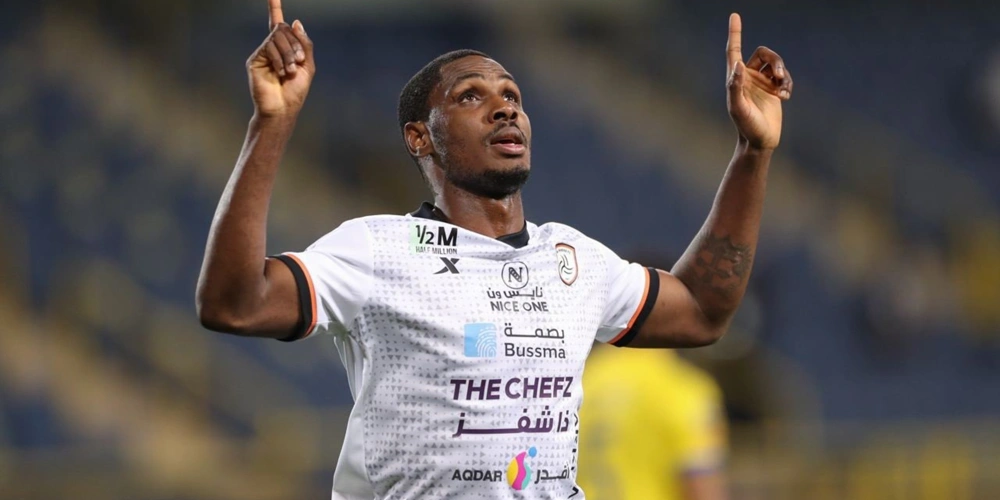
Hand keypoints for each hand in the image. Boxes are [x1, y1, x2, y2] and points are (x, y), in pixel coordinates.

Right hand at [247, 0, 314, 117]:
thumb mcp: (308, 66)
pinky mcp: (255, 59)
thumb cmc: (295, 91)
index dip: (274, 8)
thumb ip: (304, 44)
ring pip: (277, 37)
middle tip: (299, 62)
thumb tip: (295, 22)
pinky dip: (279, 58)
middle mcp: (271, 48)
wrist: (283, 108)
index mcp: (285, 48)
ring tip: (290, 71)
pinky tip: (281, 72)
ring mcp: (262, 53)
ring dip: (289, 53)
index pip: (278, 24)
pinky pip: (268, 46)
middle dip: (295, 44)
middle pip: (284, 29)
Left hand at [726, 13, 792, 149]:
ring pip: (776, 64)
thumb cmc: (746, 126)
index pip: (734, 50)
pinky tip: (785, 97)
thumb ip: (735, 86)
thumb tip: (737, 64)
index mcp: (736, 78)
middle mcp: (748, 77)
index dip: (735, 33)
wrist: (760, 141)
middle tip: (779, 76)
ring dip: (783, 73)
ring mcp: (762, 83)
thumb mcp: (738, 108)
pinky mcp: (774, 90)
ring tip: (783, 89)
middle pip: (764, 54)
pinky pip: (784, 77)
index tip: (735, 16)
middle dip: (775, 61)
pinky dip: (787, 84)